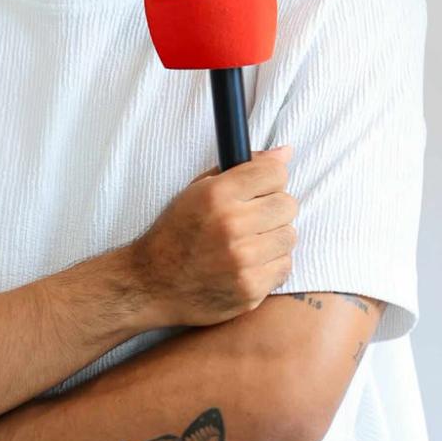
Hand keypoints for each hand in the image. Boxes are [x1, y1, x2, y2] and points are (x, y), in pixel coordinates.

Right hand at [129, 146, 298, 326]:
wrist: (152, 283)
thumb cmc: (177, 232)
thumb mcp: (198, 191)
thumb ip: (243, 169)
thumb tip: (286, 152)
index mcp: (216, 195)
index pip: (274, 173)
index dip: (270, 179)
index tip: (261, 189)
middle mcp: (231, 225)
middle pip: (287, 204)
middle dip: (273, 209)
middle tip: (253, 218)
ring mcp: (242, 260)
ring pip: (289, 236)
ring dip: (274, 238)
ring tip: (249, 243)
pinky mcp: (250, 288)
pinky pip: (284, 265)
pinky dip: (271, 265)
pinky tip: (248, 264)